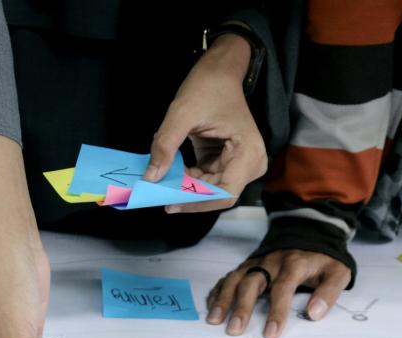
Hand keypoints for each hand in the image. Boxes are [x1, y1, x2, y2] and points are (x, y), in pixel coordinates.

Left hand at [143, 33, 265, 212]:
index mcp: (248, 153)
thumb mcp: (181, 114)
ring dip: (187, 188)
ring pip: (211, 190)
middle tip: (159, 194)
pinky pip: (207, 181)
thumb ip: (165, 146)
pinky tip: (172, 172)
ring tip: (162, 181)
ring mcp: (241, 165)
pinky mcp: (228, 163)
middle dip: (189, 196)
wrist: (220, 71)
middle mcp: (250, 163)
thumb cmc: (207, 86)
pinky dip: (189, 179)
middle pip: (218, 195)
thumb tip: (150, 177)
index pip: (225, 193)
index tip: (171, 203)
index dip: (197, 203)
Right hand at [207, 250, 351, 337]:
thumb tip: (314, 314)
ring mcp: (256, 262)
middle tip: (235, 330)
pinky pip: (229, 277)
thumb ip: (329, 292)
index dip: (277, 311)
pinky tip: (211, 307)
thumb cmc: (323, 260)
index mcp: (294, 264)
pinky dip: (218, 291)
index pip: (283, 288)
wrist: (310, 232)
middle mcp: (271, 262)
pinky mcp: (248, 265)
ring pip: (235, 278)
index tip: (271, 333)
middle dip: (242, 307)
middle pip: (252, 283)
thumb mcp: (338, 272)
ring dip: (223, 299)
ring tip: (214, 320)